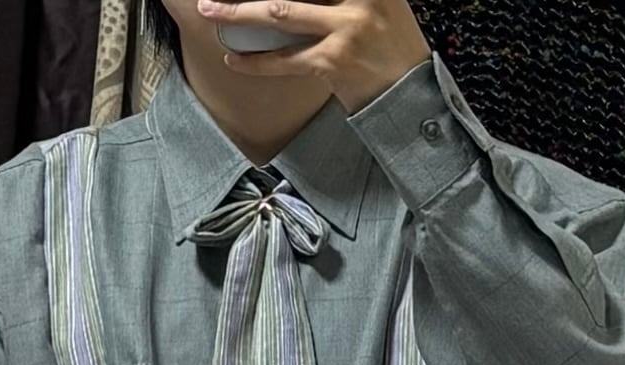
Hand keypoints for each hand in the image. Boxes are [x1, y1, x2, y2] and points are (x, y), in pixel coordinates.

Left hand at [198, 0, 429, 112]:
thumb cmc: (394, 47)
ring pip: (281, 15)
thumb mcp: (381, 4)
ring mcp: (346, 30)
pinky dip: (257, 62)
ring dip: (240, 14)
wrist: (413, 94)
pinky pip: (286, 61)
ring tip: (211, 10)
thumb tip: (305, 0)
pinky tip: (235, 59)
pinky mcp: (334, 62)